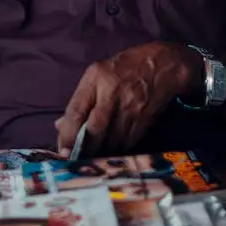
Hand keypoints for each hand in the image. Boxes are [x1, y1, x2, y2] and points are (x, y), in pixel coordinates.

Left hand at [55, 42, 200, 157]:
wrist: (164, 65)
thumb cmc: (125, 67)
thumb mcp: (98, 73)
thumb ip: (81, 99)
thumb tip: (61, 125)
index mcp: (96, 78)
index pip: (76, 110)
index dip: (67, 134)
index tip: (62, 152)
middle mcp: (112, 93)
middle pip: (94, 129)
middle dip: (84, 149)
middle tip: (76, 161)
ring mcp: (130, 107)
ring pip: (111, 139)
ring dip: (100, 152)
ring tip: (92, 159)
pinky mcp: (144, 119)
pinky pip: (127, 142)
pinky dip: (117, 149)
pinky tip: (111, 151)